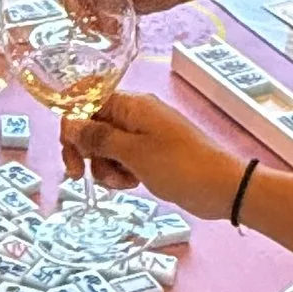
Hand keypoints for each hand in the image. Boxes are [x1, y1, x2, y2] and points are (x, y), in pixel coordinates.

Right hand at [64, 88, 244, 216]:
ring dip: (104, 167)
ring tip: (123, 181)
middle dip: (85, 152)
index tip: (70, 155)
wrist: (223, 188)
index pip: (87, 104)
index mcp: (132, 105)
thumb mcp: (134, 153)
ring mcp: (143, 136)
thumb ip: (98, 137)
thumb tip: (69, 124)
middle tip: (78, 175)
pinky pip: (122, 160)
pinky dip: (120, 173)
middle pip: (92, 127)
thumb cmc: (181, 166)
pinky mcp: (150, 155)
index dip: (72, 127)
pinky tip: (132, 183)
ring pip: (105, 148)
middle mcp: (135, 115)